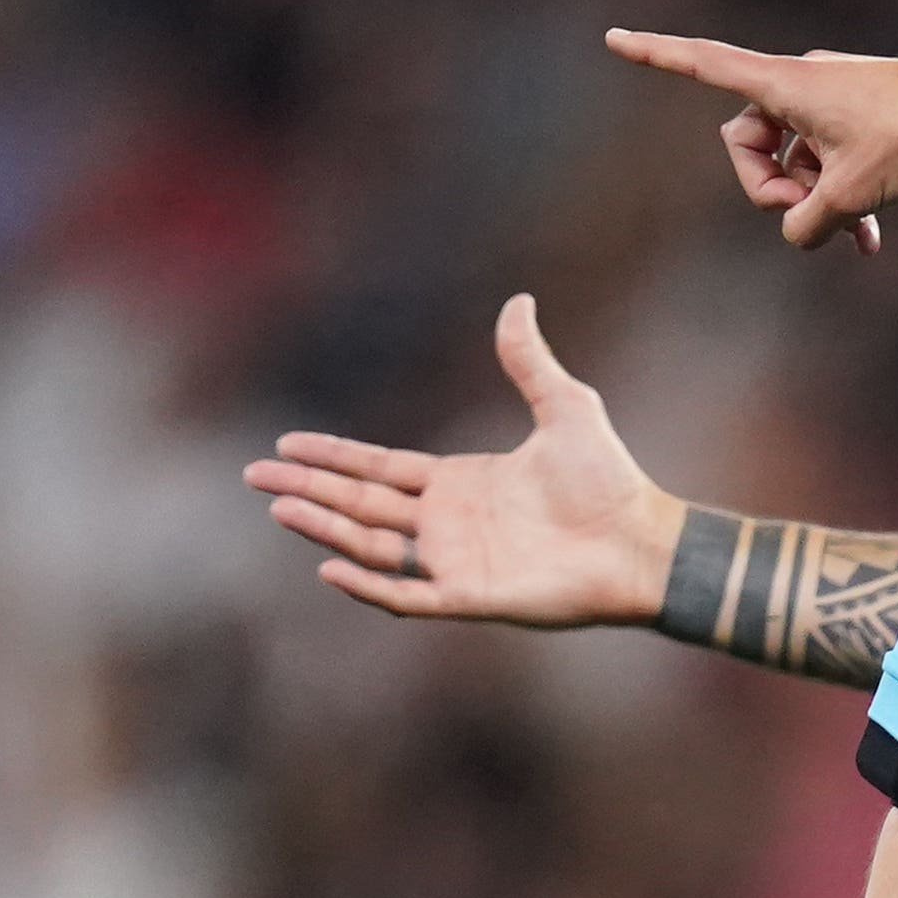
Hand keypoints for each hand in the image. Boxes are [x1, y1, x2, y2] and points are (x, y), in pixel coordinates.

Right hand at [244, 295, 678, 626]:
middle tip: (253, 477)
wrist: (644, 541)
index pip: (381, 470)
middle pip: (362, 504)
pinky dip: (369, 583)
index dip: (333, 458)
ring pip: (373, 545)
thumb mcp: (567, 408)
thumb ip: (530, 361)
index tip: (287, 445)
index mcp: (462, 482)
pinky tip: (330, 565)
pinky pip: (407, 594)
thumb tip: (518, 302)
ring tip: (280, 507)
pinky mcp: (472, 596)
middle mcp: (450, 522)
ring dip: (326, 528)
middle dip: (308, 489)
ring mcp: (457, 560)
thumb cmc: (613, 482)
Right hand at [608, 29, 897, 249]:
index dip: (656, 56)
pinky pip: (828, 158)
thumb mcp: (852, 193)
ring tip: (855, 235)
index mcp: (783, 84)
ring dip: (813, 200)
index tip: (613, 38)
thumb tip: (799, 233)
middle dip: (770, 187)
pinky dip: (839, 195)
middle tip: (809, 214)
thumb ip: (808, 221)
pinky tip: (869, 242)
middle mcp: (800, 82)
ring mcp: (830, 99)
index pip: (704, 64)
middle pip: (748, 141)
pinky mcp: (859, 116)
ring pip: (794, 158)